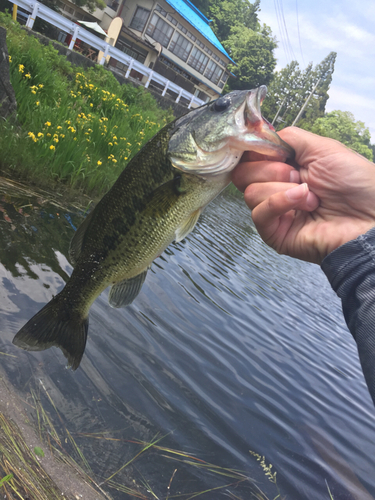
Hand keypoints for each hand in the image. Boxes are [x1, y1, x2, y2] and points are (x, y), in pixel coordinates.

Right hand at [232, 127, 374, 263]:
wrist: (370, 217)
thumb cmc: (355, 183)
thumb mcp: (321, 148)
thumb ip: (288, 138)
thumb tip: (260, 135)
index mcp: (285, 167)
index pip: (250, 156)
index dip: (256, 150)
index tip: (272, 149)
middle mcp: (276, 188)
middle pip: (242, 173)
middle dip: (270, 168)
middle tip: (297, 174)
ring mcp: (274, 212)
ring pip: (250, 192)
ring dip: (282, 188)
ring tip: (310, 195)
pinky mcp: (274, 233)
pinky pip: (258, 213)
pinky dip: (279, 203)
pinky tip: (303, 203)